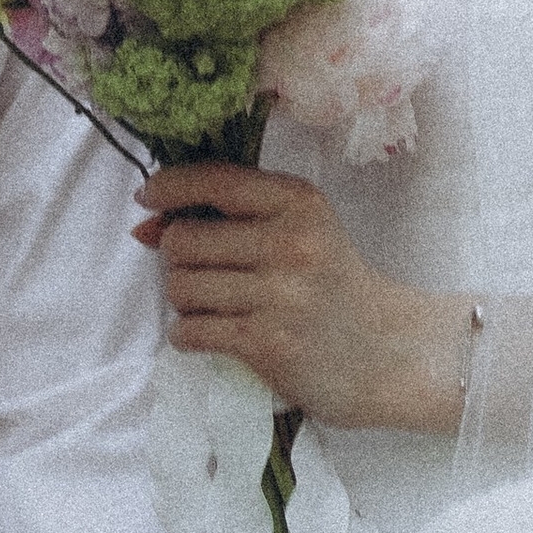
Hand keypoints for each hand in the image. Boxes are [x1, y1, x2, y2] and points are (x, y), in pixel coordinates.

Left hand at [136, 161, 468, 433]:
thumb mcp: (300, 232)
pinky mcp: (268, 343)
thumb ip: (229, 218)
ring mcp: (280, 295)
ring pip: (180, 287)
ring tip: (214, 307)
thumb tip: (144, 226)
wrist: (387, 353)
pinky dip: (188, 335)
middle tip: (202, 274)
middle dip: (177, 259)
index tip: (148, 199)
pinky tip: (210, 334)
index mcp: (298, 202)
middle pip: (183, 239)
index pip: (214, 178)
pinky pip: (191, 331)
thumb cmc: (333, 286)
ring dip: (184, 301)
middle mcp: (290, 242)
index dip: (169, 186)